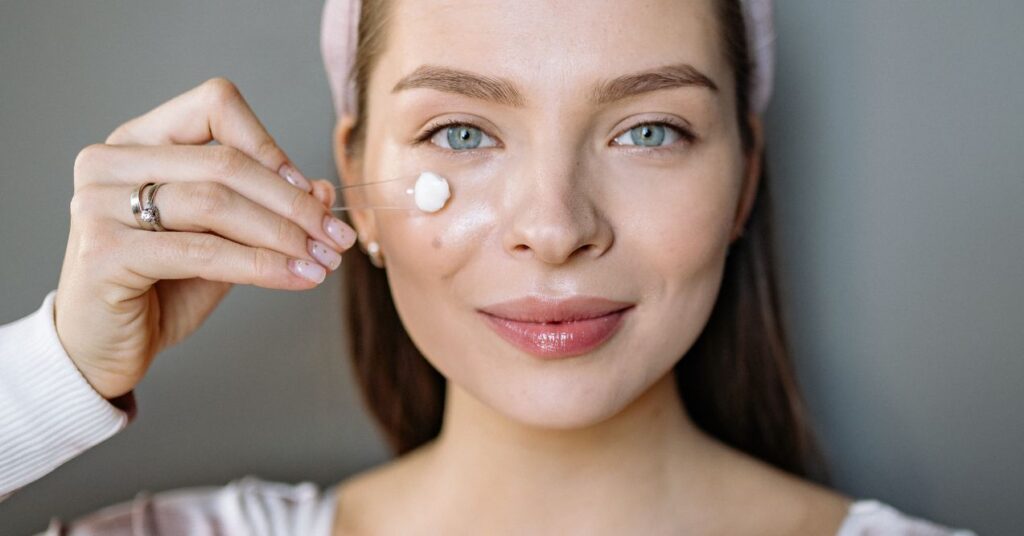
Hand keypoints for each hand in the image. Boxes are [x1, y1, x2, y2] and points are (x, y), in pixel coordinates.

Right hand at [54, 77, 354, 398]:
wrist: (104, 346)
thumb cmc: (161, 286)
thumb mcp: (222, 238)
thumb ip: (263, 209)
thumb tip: (323, 191)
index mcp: (139, 141)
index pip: (215, 106)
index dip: (270, 145)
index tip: (310, 190)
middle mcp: (110, 162)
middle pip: (224, 161)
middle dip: (294, 203)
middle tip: (336, 237)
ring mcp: (99, 204)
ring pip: (216, 203)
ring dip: (283, 235)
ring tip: (323, 260)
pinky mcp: (104, 252)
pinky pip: (202, 251)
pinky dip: (260, 265)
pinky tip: (295, 278)